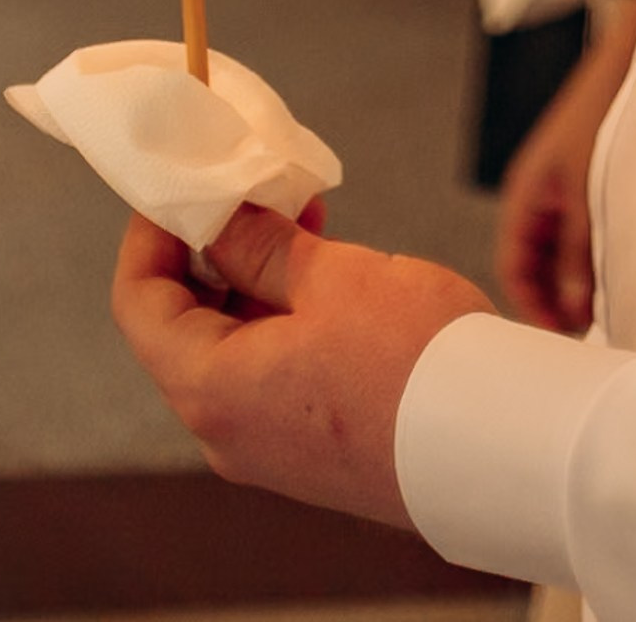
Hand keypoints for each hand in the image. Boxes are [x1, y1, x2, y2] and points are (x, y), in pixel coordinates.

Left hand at [112, 201, 488, 524]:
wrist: (496, 446)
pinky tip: (328, 272)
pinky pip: (271, 373)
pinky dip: (284, 316)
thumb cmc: (415, 363)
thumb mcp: (331, 277)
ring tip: (304, 216)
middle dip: (213, 248)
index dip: (151, 234)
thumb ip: (260, 245)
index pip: (139, 303)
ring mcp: (270, 447)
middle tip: (253, 189)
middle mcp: (227, 431)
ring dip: (256, 277)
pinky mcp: (312, 450)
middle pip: (183, 326)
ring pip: (233, 347)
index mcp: (212, 390)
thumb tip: (219, 216)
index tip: (179, 185)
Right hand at [495, 4, 635, 332]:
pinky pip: (577, 230)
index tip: (561, 334)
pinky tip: (614, 268)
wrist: (628, 60)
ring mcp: (561, 187)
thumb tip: (577, 307)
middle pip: (534, 262)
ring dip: (574, 278)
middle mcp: (538, 194)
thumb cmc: (599, 115)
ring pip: (557, 249)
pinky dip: (589, 254)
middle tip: (585, 330)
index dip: (532, 305)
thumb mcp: (586, 194)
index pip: (512, 267)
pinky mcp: (584, 180)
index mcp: (525, 195)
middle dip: (554, 297)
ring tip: (602, 305)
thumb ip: (580, 253)